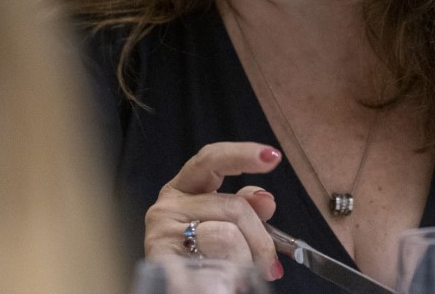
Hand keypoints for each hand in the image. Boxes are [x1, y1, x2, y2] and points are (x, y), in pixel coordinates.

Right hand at [144, 141, 283, 280]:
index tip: (273, 157)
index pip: (212, 160)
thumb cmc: (202, 262)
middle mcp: (167, 205)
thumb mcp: (226, 227)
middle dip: (260, 238)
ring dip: (243, 261)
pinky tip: (224, 284)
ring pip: (226, 236)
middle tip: (269, 264)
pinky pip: (212, 264)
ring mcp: (162, 232)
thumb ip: (245, 208)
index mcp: (183, 189)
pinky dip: (225, 277)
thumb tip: (265, 198)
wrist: (175, 293)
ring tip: (237, 278)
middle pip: (233, 206)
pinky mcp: (161, 260)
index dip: (243, 154)